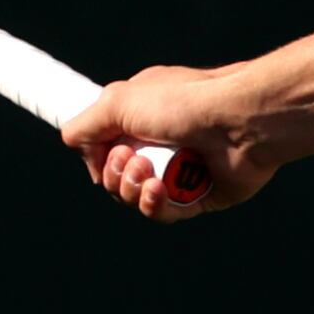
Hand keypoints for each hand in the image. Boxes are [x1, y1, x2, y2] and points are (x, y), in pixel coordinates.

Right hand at [62, 67, 275, 222]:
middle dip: (115, 173)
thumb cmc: (183, 102)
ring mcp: (182, 170)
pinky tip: (159, 189)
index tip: (97, 153)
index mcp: (143, 116)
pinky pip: (165, 212)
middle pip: (117, 177)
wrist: (239, 122)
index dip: (97, 156)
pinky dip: (155, 205)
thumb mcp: (118, 100)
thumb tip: (75, 145)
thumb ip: (85, 123)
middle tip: (131, 159)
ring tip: (148, 172)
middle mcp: (162, 142)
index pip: (106, 146)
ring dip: (132, 189)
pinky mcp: (201, 196)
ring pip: (138, 198)